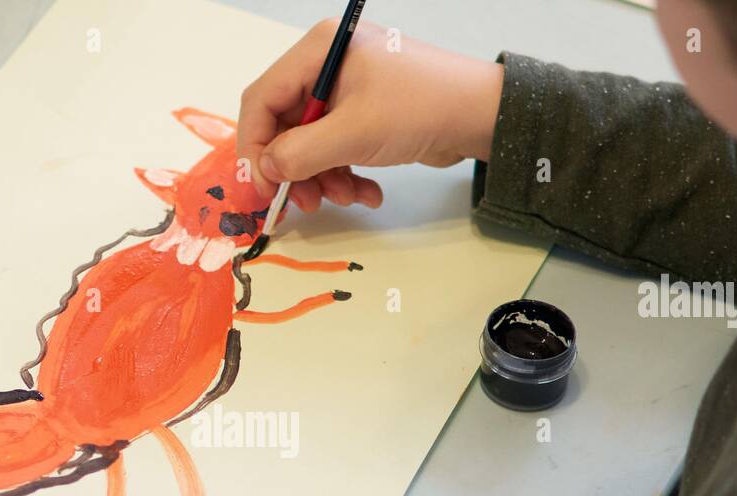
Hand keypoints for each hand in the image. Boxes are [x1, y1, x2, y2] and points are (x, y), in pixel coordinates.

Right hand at [237, 19, 505, 211]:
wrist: (480, 115)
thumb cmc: (420, 107)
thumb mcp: (354, 133)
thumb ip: (300, 153)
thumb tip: (266, 170)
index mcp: (318, 52)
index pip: (262, 100)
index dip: (255, 148)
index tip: (264, 189)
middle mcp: (326, 66)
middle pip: (284, 126)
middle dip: (294, 169)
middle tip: (305, 203)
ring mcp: (346, 91)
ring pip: (309, 145)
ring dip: (322, 179)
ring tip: (347, 197)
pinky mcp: (363, 115)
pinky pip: (335, 151)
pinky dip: (345, 176)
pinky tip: (368, 193)